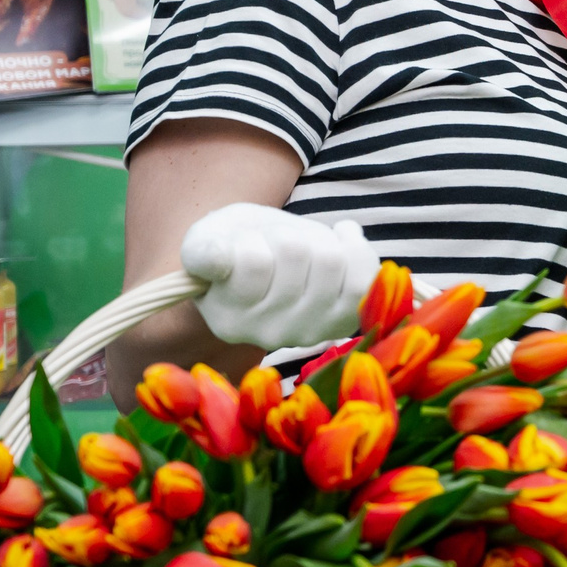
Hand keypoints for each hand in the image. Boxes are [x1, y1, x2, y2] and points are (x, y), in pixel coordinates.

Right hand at [179, 202, 378, 348]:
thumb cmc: (233, 249)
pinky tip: (339, 239)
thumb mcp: (206, 242)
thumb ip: (203, 250)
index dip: (251, 237)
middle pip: (295, 252)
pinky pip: (363, 277)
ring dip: (318, 236)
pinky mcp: (345, 319)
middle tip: (277, 242)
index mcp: (230, 317)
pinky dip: (355, 246)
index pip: (252, 260)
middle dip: (286, 232)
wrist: (271, 266)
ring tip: (305, 244)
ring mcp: (312, 330)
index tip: (245, 242)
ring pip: (329, 258)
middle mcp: (270, 334)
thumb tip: (213, 256)